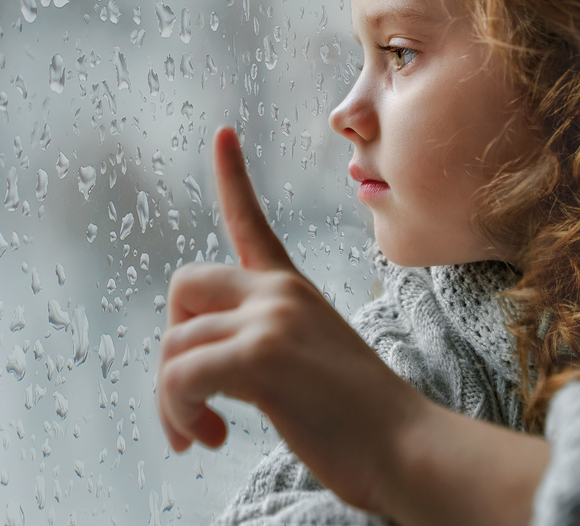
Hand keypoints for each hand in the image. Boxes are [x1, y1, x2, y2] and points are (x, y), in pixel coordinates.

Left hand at [156, 127, 426, 511]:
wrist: (407, 447)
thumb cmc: (361, 421)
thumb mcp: (312, 359)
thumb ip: (264, 340)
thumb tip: (201, 365)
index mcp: (292, 289)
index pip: (251, 221)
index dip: (232, 176)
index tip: (221, 133)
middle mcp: (279, 292)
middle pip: (182, 287)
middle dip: (172, 344)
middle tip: (190, 398)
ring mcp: (271, 318)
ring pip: (172, 344)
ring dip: (172, 401)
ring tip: (206, 434)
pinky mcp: (261, 354)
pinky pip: (179, 375)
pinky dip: (179, 413)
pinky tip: (213, 438)